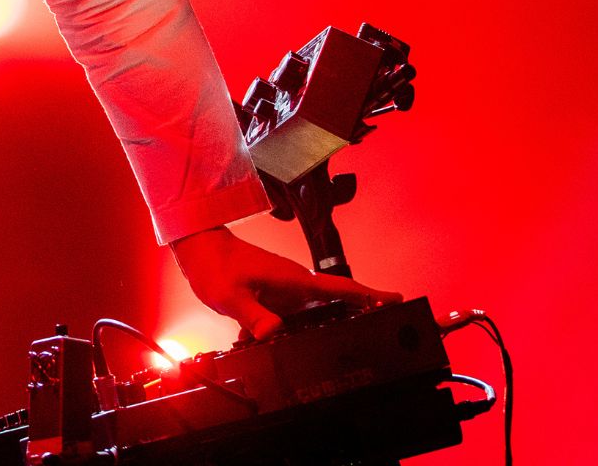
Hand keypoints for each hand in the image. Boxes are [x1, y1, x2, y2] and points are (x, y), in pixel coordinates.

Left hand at [168, 225, 400, 341]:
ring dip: (329, 328)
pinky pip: (293, 319)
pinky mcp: (274, 299)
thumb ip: (252, 315)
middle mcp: (295, 286)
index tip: (398, 299)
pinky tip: (290, 348)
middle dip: (363, 315)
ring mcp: (286, 292)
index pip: (340, 288)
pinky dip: (296, 332)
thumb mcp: (231, 295)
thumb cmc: (214, 265)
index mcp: (292, 280)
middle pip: (338, 303)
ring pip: (315, 314)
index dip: (370, 295)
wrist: (198, 249)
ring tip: (350, 348)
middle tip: (391, 331)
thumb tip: (274, 334)